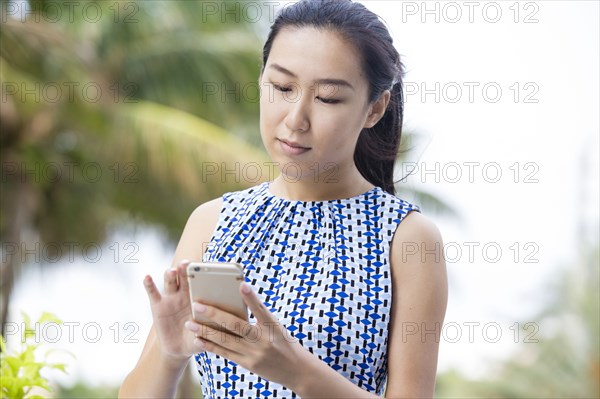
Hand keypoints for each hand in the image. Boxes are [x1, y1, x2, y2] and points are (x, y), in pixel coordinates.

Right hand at [143, 260, 203, 361]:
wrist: (179, 349)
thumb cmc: (196, 339)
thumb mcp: (204, 336)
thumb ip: (206, 334)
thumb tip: (206, 333)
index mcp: (198, 299)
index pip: (200, 283)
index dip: (200, 275)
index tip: (202, 269)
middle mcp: (184, 295)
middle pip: (184, 278)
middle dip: (185, 270)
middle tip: (186, 263)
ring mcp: (170, 299)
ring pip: (170, 282)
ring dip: (170, 274)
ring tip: (172, 271)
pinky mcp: (157, 306)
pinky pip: (152, 293)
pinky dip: (149, 284)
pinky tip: (147, 277)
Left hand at [184, 282, 309, 387]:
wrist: (295, 369)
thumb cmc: (283, 341)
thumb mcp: (276, 326)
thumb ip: (259, 315)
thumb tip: (238, 299)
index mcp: (272, 326)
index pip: (261, 309)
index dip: (251, 297)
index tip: (241, 285)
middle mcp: (263, 340)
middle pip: (236, 325)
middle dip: (214, 314)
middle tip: (197, 305)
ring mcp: (254, 354)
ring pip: (226, 340)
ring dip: (206, 331)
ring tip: (190, 323)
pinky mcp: (248, 364)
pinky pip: (226, 353)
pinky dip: (211, 346)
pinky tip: (199, 339)